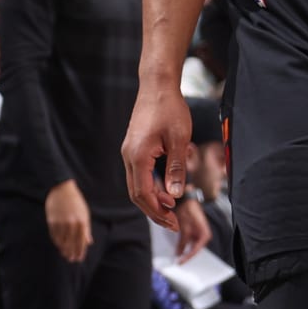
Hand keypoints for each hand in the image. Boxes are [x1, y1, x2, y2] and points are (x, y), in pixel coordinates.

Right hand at [44, 179, 91, 262]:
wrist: (62, 190)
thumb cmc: (76, 202)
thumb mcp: (85, 214)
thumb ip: (86, 229)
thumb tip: (89, 242)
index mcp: (82, 222)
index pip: (81, 241)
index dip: (80, 251)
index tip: (79, 259)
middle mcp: (72, 224)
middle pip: (71, 243)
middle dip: (72, 253)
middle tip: (71, 260)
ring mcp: (61, 223)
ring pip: (62, 241)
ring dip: (64, 249)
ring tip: (65, 255)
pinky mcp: (52, 222)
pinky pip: (54, 236)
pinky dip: (57, 242)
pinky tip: (59, 246)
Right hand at [121, 80, 191, 231]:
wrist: (157, 85)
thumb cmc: (170, 109)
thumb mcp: (179, 139)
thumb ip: (176, 168)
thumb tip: (175, 195)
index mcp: (137, 157)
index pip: (143, 195)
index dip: (157, 212)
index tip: (173, 223)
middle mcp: (128, 157)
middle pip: (137, 194)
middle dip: (154, 210)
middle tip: (172, 222)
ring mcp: (129, 152)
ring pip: (137, 185)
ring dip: (153, 198)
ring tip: (171, 207)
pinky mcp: (134, 148)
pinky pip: (140, 173)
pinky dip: (151, 185)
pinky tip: (166, 188)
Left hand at [173, 193, 211, 262]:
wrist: (187, 201)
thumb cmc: (188, 212)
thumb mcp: (185, 229)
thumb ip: (182, 242)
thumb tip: (179, 253)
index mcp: (205, 235)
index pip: (196, 250)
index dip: (187, 257)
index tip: (180, 263)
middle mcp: (203, 236)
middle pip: (194, 249)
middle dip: (186, 255)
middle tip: (178, 262)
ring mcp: (198, 234)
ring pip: (190, 246)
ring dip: (183, 249)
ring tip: (176, 256)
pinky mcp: (193, 232)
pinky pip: (188, 241)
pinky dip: (182, 244)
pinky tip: (176, 248)